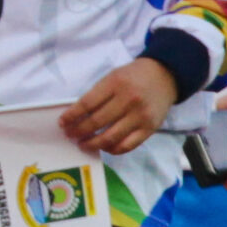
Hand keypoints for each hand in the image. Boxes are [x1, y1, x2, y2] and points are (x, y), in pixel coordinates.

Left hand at [62, 58, 177, 155]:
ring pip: (110, 138)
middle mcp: (128, 100)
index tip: (63, 123)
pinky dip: (112, 150)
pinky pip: (127, 146)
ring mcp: (140, 116)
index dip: (72, 116)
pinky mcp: (149, 128)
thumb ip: (98, 94)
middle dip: (79, 131)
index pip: (87, 103)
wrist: (164, 76)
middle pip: (96, 122)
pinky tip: (104, 147)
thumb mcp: (113, 77)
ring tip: (83, 144)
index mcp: (116, 83)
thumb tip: (76, 117)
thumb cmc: (134, 76)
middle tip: (70, 135)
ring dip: (92, 143)